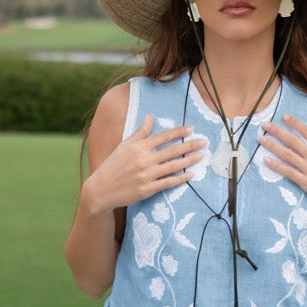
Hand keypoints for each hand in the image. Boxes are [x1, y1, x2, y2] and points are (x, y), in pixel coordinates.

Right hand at [84, 114, 204, 213]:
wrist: (101, 189)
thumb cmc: (113, 165)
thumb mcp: (125, 145)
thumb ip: (140, 132)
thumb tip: (151, 116)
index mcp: (139, 146)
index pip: (163, 136)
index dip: (179, 132)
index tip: (191, 129)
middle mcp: (144, 159)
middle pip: (173, 150)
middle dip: (190, 145)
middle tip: (204, 142)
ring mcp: (147, 175)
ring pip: (174, 166)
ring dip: (190, 160)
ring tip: (202, 156)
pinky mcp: (148, 189)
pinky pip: (169, 182)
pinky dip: (181, 178)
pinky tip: (192, 174)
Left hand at [259, 115, 306, 219]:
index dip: (294, 123)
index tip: (284, 116)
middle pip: (293, 140)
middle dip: (277, 131)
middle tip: (264, 124)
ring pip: (287, 154)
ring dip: (272, 145)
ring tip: (261, 139)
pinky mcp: (306, 183)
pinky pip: (288, 172)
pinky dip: (276, 166)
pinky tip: (266, 160)